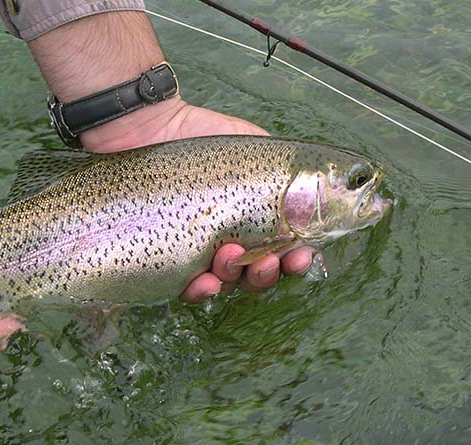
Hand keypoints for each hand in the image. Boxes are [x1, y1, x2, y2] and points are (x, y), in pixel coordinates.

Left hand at [76, 99, 317, 301]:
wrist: (150, 128)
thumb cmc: (203, 134)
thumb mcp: (256, 147)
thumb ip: (288, 171)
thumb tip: (320, 188)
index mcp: (255, 220)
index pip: (283, 251)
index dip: (297, 260)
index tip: (303, 255)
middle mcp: (230, 239)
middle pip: (257, 275)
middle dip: (268, 273)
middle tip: (269, 261)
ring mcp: (199, 251)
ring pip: (227, 284)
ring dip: (237, 279)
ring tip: (231, 258)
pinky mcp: (169, 258)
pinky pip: (188, 288)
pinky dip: (201, 290)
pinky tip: (204, 282)